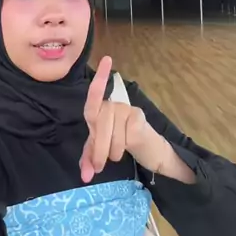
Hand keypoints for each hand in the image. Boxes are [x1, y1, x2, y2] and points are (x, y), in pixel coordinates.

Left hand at [80, 56, 173, 183]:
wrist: (151, 154)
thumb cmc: (123, 147)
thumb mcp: (102, 152)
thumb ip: (90, 159)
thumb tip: (85, 177)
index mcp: (102, 110)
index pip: (96, 94)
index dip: (99, 78)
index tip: (107, 59)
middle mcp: (115, 105)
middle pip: (99, 123)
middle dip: (97, 148)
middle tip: (99, 167)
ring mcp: (128, 110)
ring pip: (111, 132)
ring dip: (111, 150)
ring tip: (117, 156)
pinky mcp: (139, 119)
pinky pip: (125, 136)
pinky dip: (123, 147)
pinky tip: (131, 146)